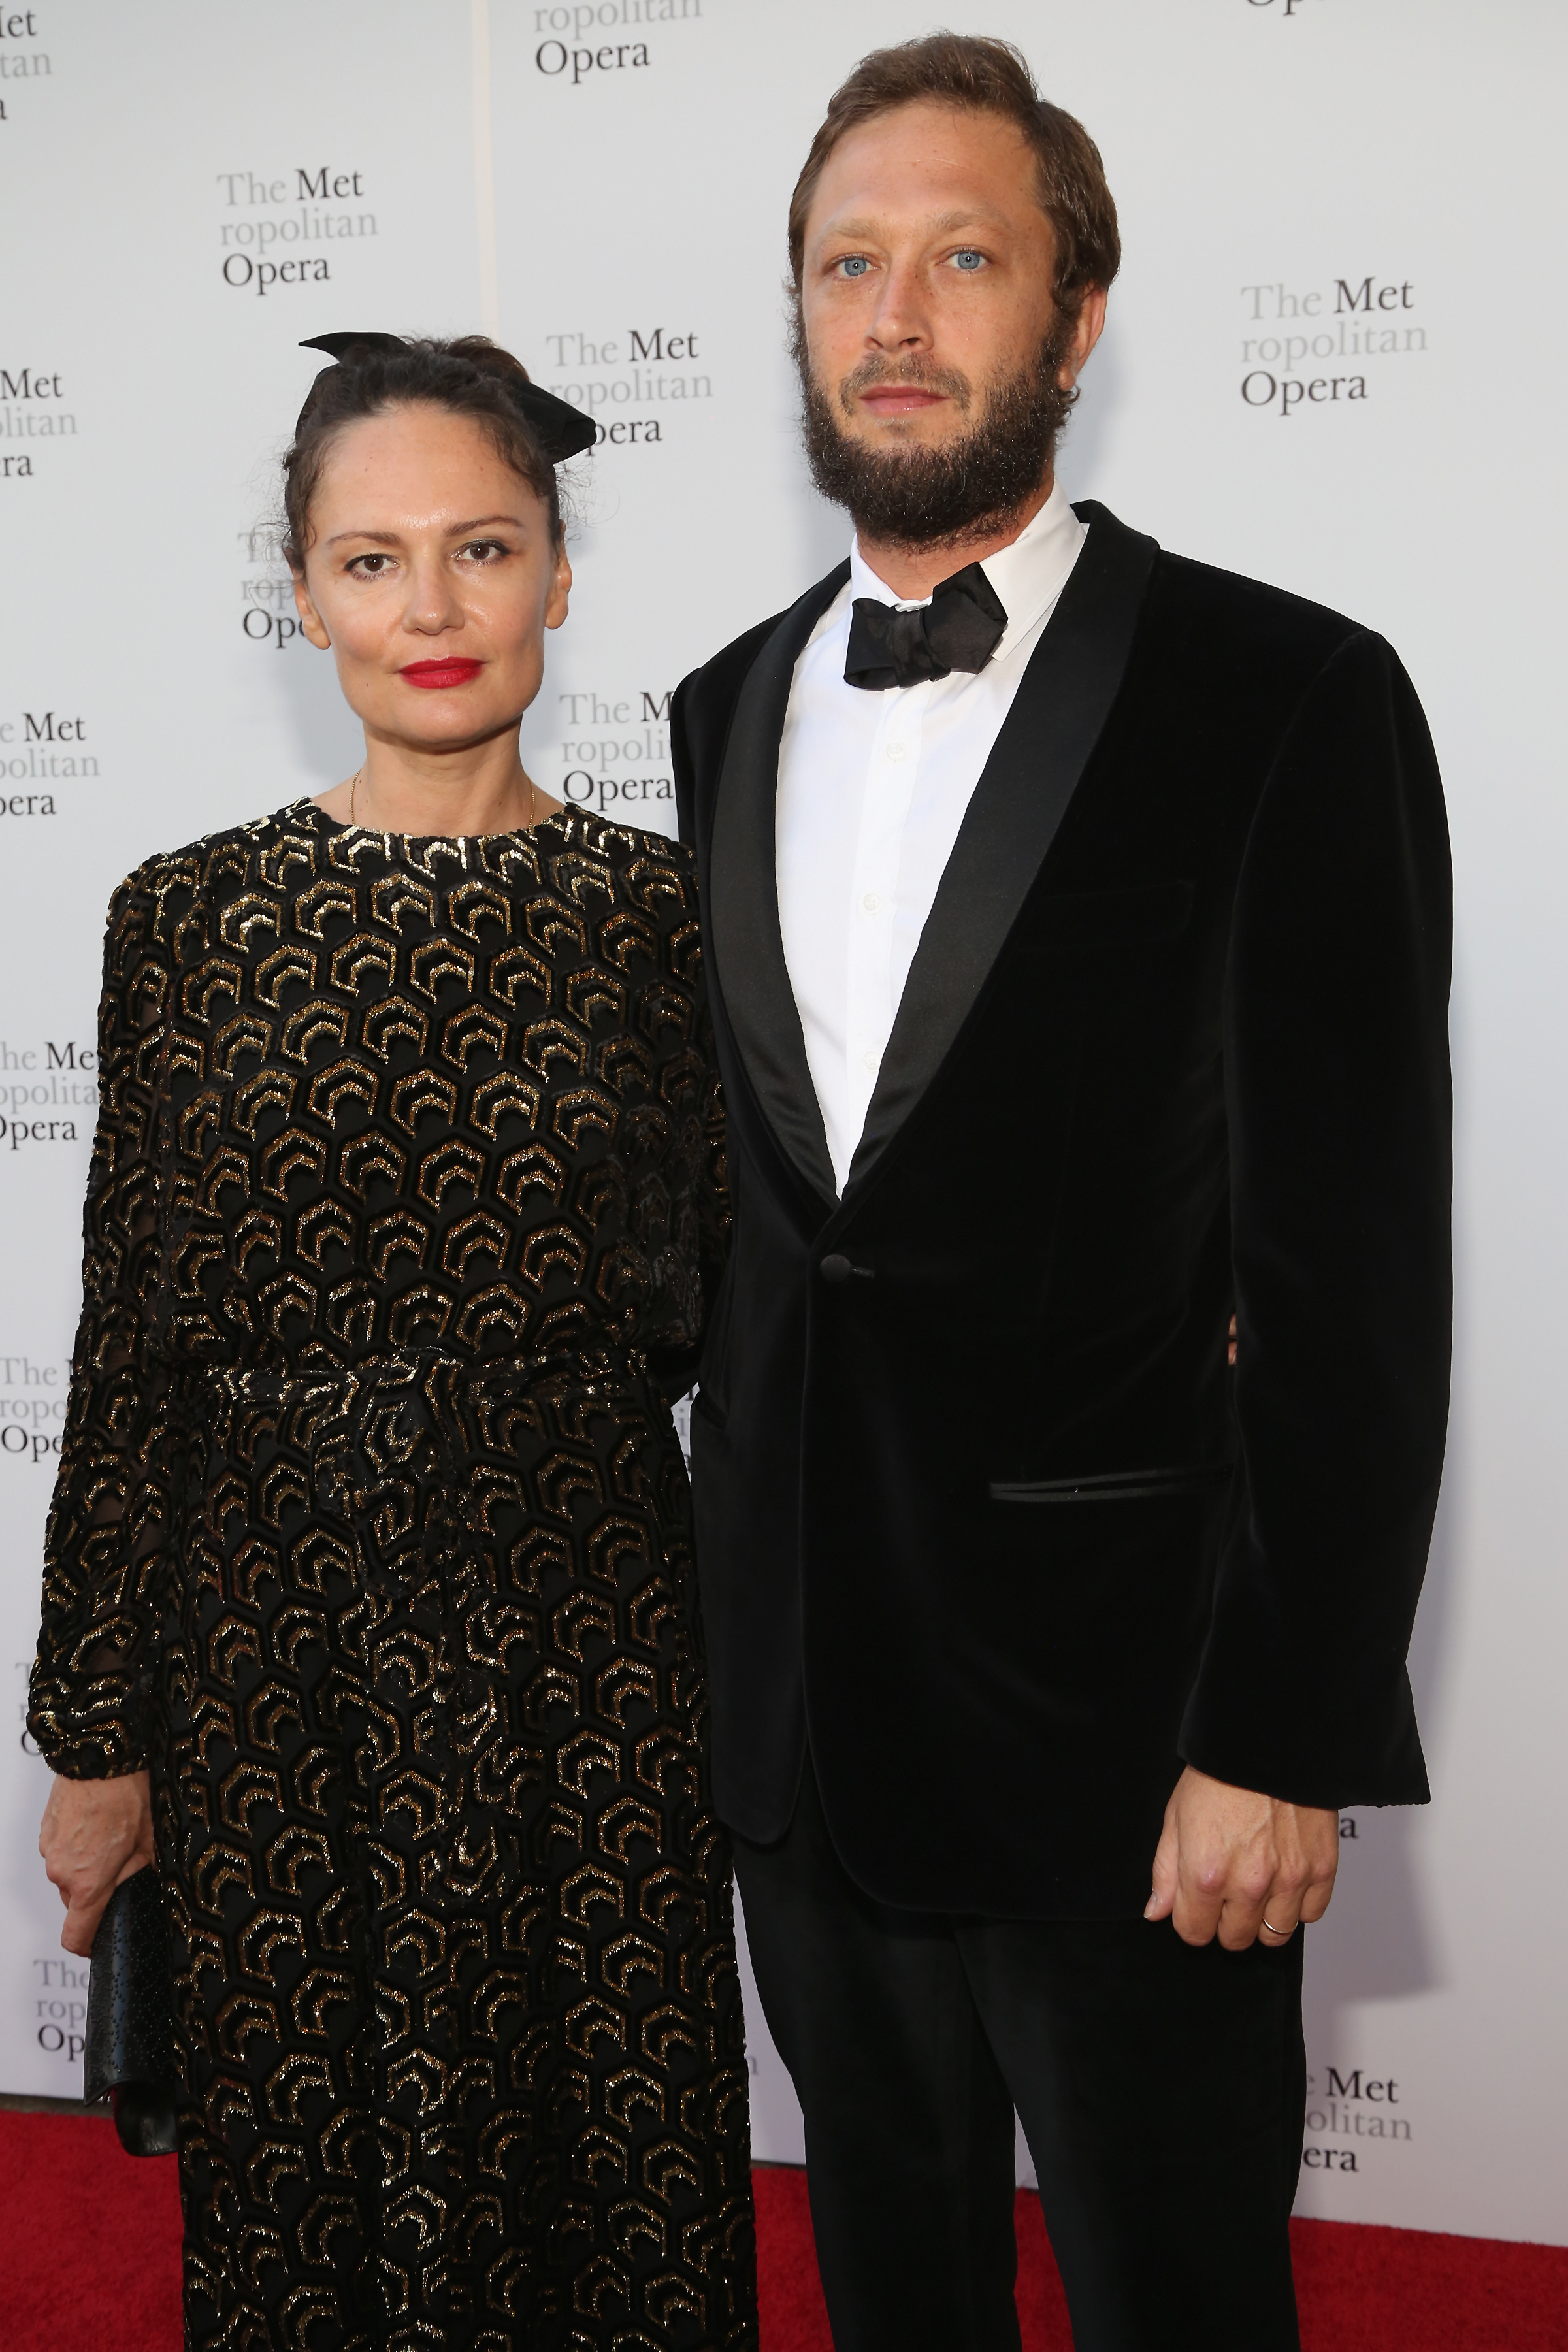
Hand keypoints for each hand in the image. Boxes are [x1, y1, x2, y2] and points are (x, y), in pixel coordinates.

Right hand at [39, 1771, 153, 1957]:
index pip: (75, 1937)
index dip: (87, 1946)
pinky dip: (75, 1848)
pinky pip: (60, 1852)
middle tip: (120, 1866)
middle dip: (96, 1891)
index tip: (97, 1944)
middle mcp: (62, 1873)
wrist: (99, 1757)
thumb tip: (136, 1884)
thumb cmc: (126, 1796)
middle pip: (75, 1901)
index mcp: (89, 1884)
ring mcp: (49, 1852)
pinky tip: (95, 1825)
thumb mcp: (147, 1841)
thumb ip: (138, 1873)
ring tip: (110, 1837)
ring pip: (68, 1875)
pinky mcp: (44, 1833)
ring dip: (85, 1866)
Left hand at [1144, 1764, 1337, 1949]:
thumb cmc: (1219, 1774)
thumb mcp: (1175, 1818)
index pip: (1194, 1933)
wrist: (1267, 1743)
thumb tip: (1158, 1912)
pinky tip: (1284, 1882)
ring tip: (1256, 1890)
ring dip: (1262, 1920)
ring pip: (1274, 1935)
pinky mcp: (1320, 1869)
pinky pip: (1311, 1914)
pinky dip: (1298, 1905)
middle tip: (1226, 1895)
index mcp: (1205, 1874)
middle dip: (1225, 1923)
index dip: (1191, 1921)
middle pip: (1234, 1939)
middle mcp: (1248, 1884)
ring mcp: (1288, 1880)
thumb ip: (1165, 1873)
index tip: (1195, 1908)